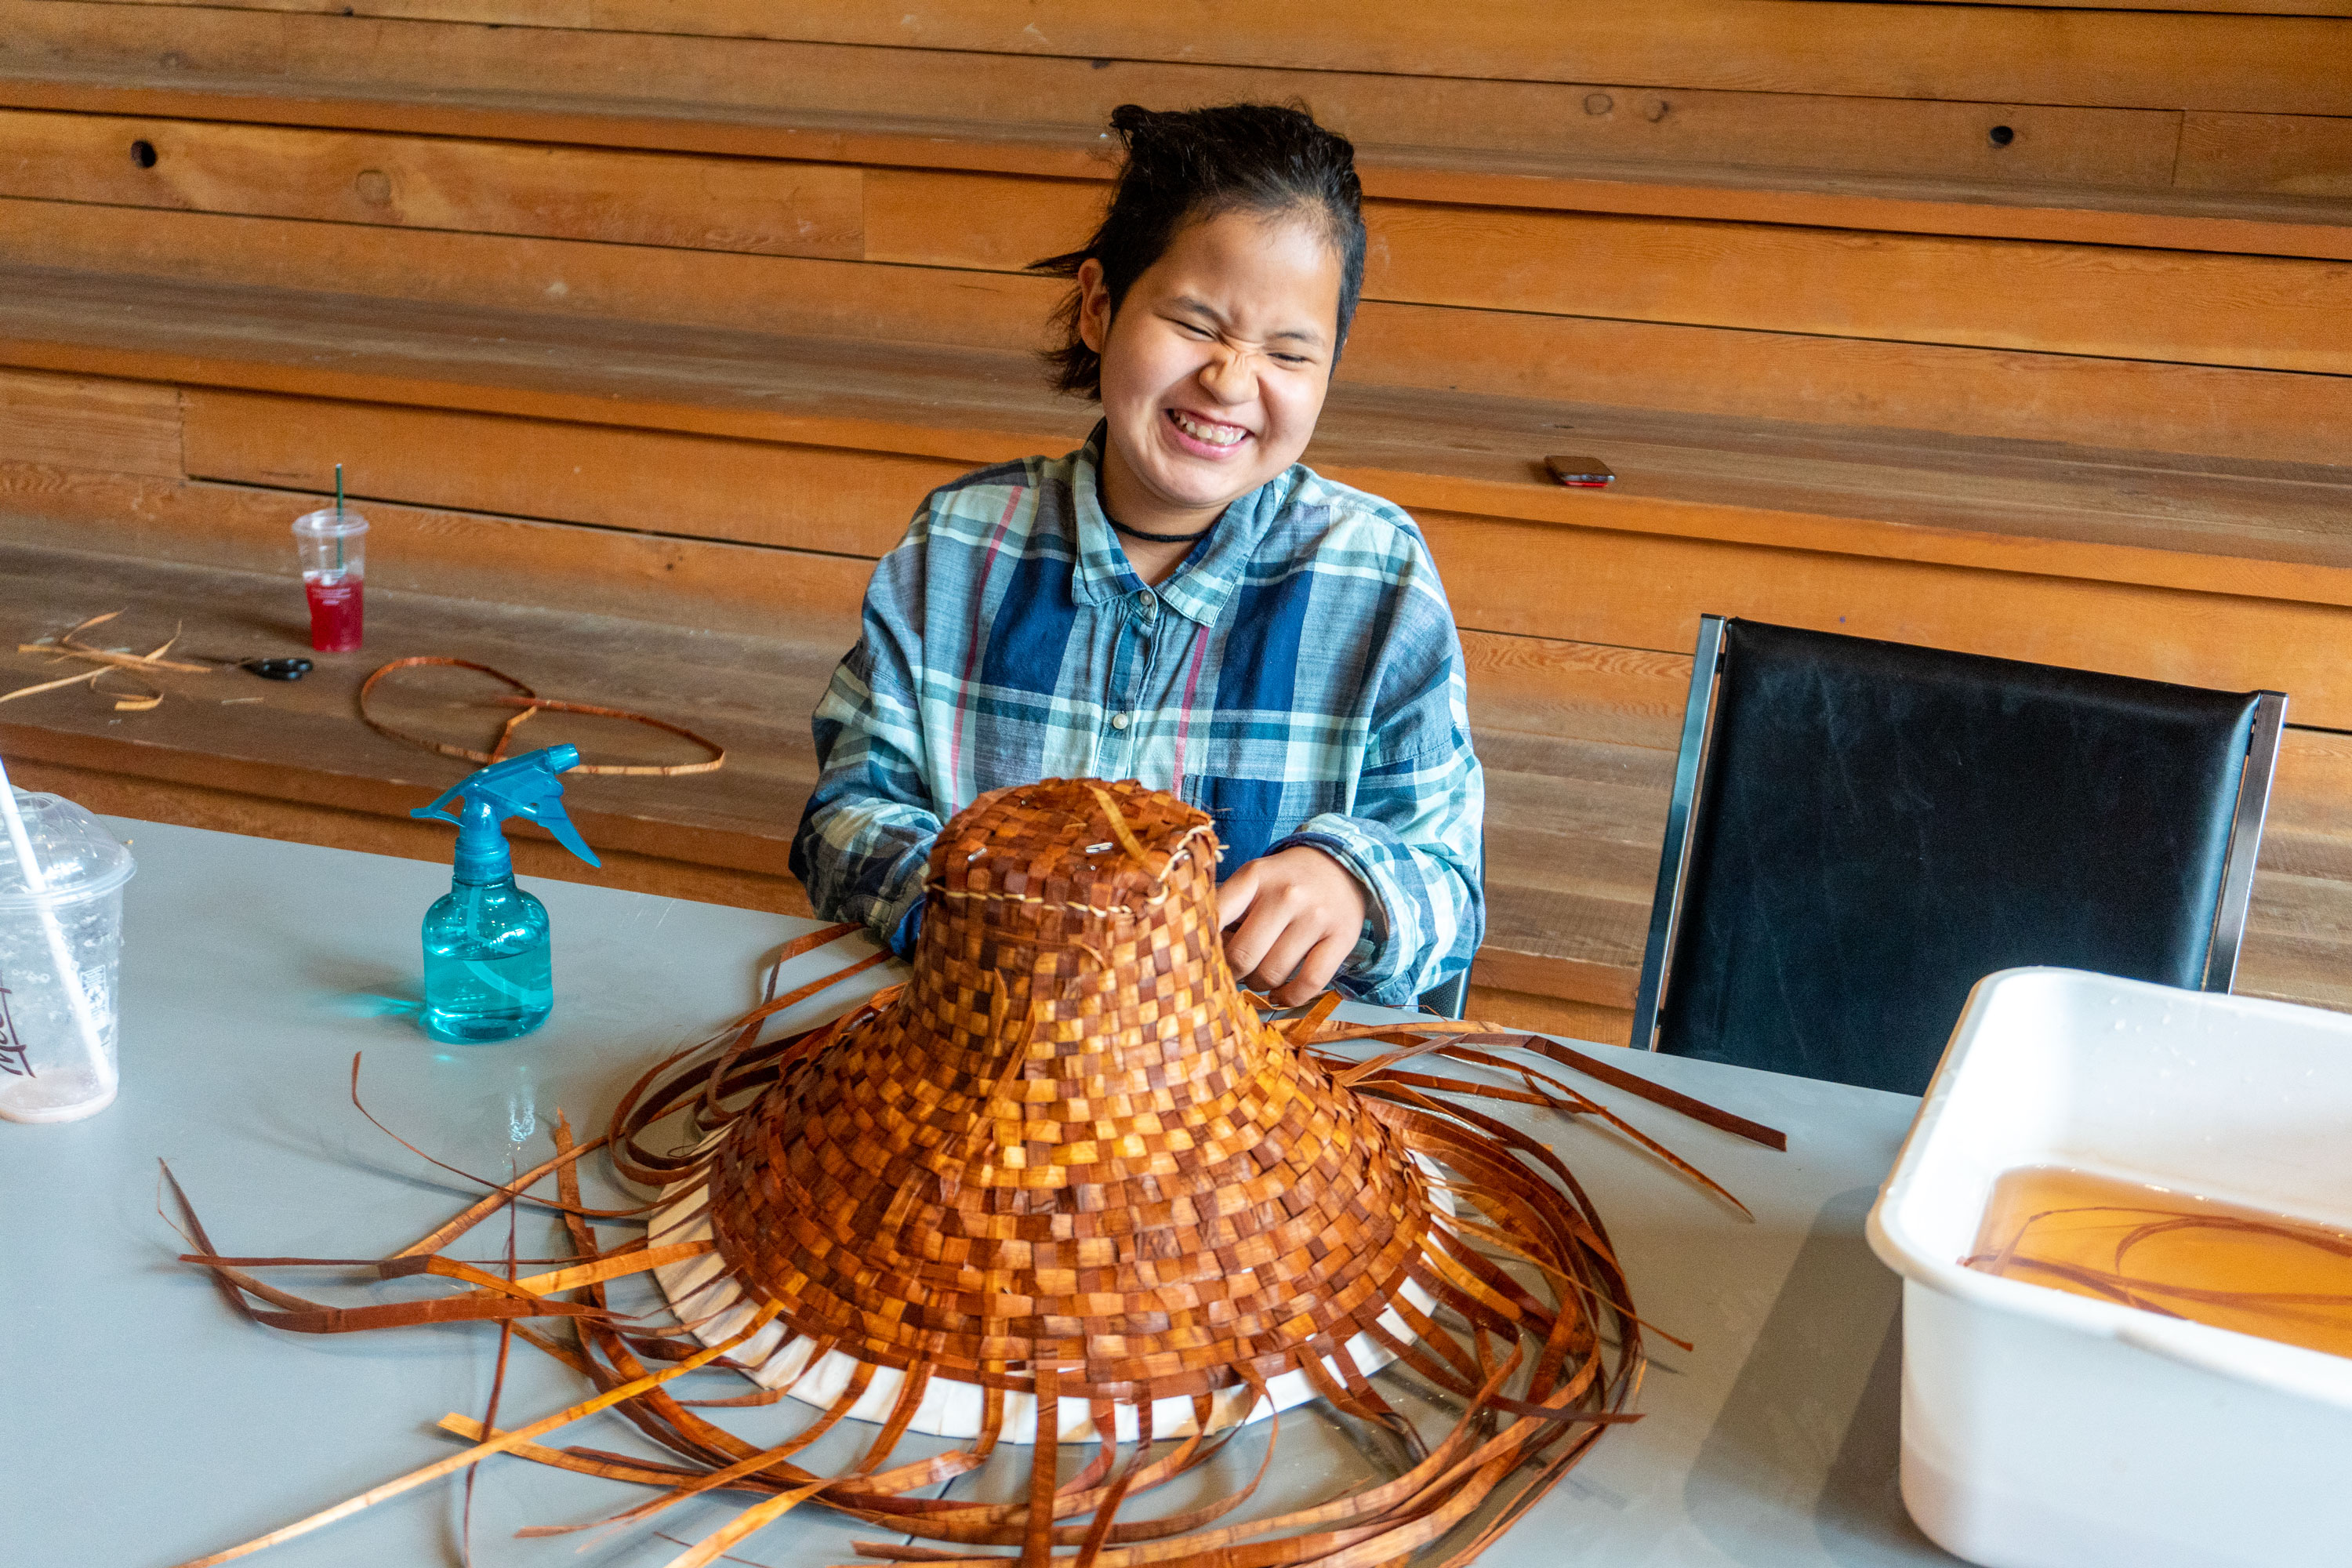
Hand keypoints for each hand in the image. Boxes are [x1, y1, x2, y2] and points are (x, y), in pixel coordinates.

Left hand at [1216, 846, 1368, 1007]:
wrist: (1340, 865)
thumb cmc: (1284, 881)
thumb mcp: (1251, 880)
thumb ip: (1226, 910)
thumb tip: (1199, 954)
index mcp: (1254, 876)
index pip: (1215, 918)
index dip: (1203, 947)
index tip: (1200, 958)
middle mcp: (1286, 895)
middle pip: (1242, 956)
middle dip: (1231, 972)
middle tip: (1232, 972)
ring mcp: (1316, 917)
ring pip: (1273, 974)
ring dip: (1258, 985)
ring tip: (1257, 978)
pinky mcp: (1342, 937)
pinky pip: (1309, 983)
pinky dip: (1289, 998)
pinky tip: (1278, 995)